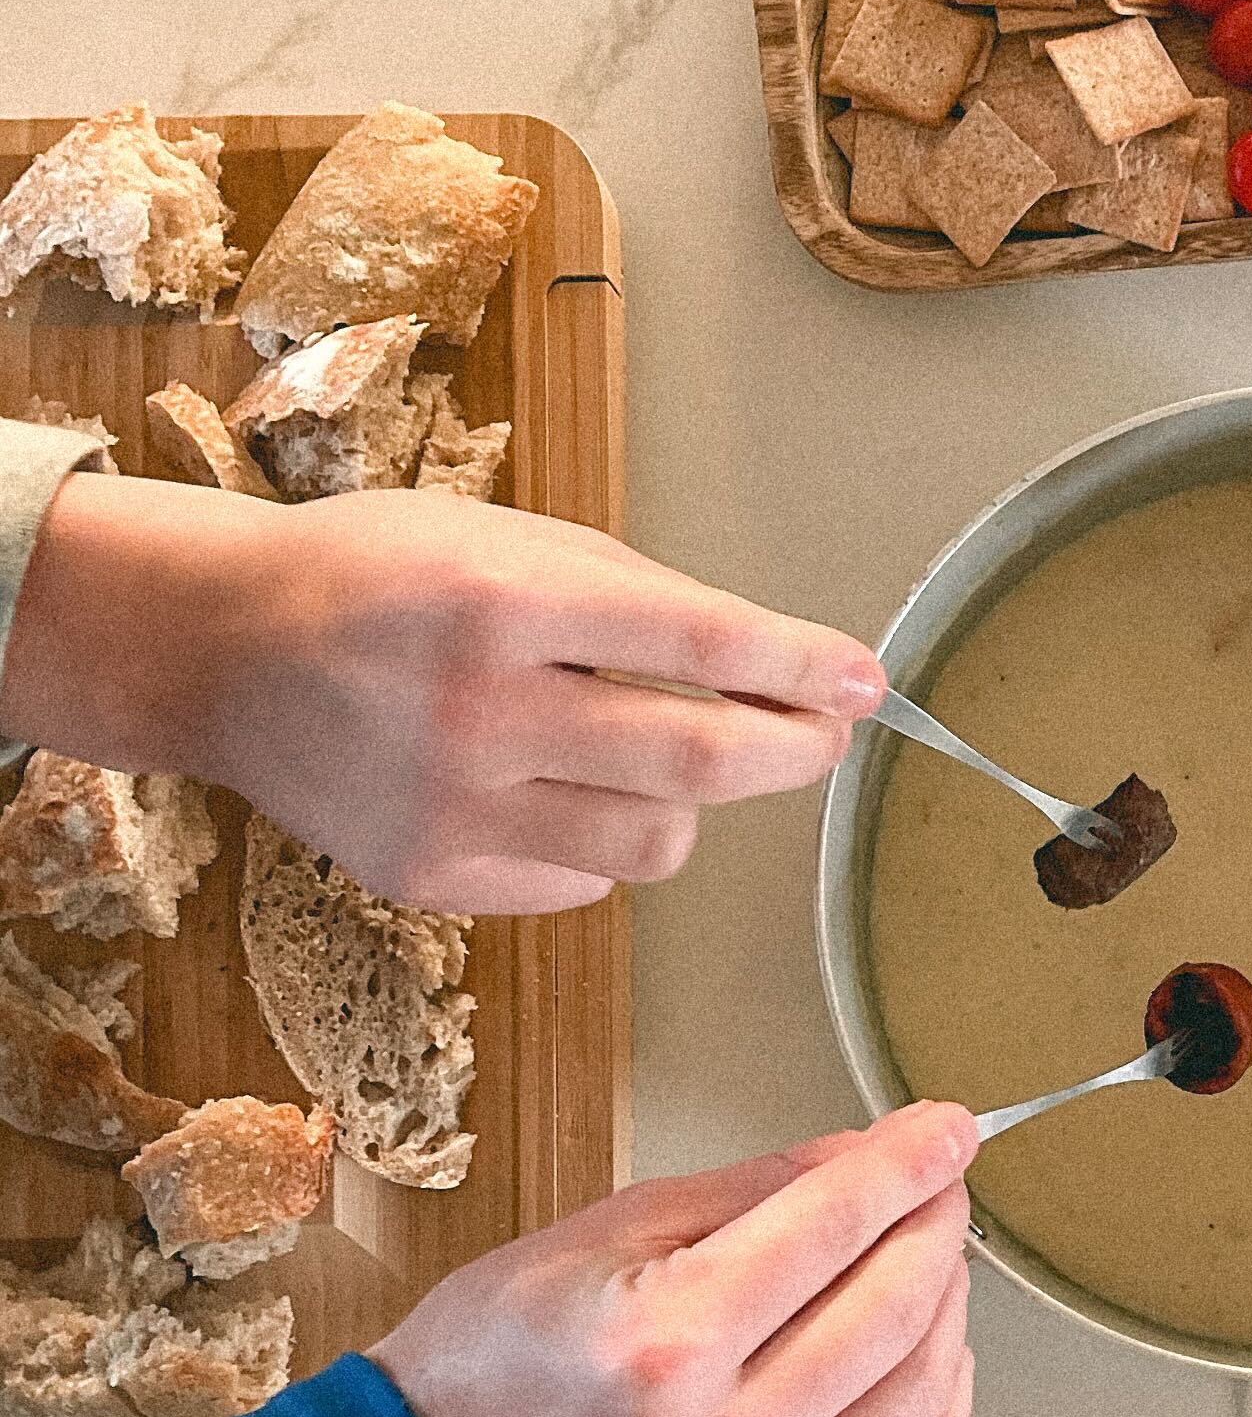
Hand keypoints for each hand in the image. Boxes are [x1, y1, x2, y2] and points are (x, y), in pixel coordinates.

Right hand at [2, 477, 884, 912]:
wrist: (219, 650)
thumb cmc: (381, 574)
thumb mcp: (507, 536)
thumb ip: (639, 598)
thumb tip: (785, 665)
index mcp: (499, 600)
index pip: (700, 644)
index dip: (805, 667)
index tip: (867, 682)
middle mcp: (476, 711)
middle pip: (701, 762)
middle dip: (795, 750)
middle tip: (823, 733)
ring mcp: (450, 808)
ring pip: (657, 841)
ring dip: (694, 799)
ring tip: (660, 750)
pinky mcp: (430, 876)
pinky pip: (584, 879)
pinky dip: (602, 838)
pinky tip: (557, 787)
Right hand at [372, 1105, 978, 1416]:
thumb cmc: (497, 1350)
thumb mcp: (603, 1230)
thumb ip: (750, 1192)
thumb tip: (862, 1156)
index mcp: (667, 1340)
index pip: (831, 1230)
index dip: (907, 1164)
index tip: (947, 1128)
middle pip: (892, 1309)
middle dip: (936, 1224)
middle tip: (939, 1179)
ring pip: (918, 1389)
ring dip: (949, 1304)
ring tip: (930, 1255)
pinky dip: (942, 1394)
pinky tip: (930, 1345)